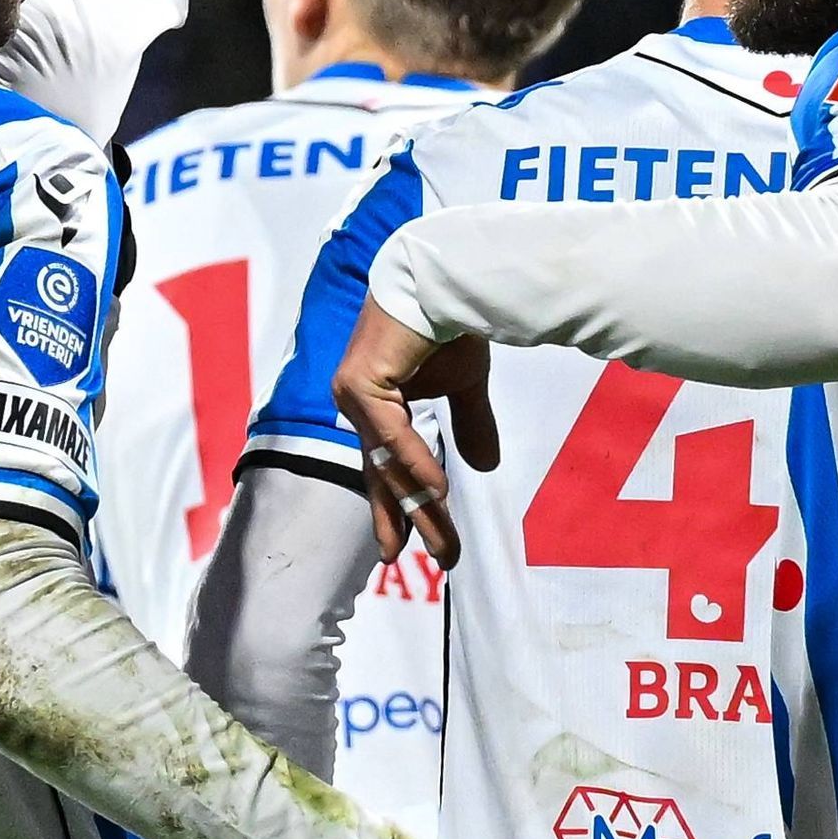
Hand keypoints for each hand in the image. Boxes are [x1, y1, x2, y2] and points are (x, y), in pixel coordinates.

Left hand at [329, 304, 498, 567]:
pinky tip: (436, 490)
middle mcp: (360, 406)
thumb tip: (484, 468)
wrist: (442, 277)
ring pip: (388, 462)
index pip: (387, 469)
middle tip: (436, 560)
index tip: (413, 551)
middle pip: (386, 476)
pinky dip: (413, 461)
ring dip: (418, 504)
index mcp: (379, 407)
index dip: (401, 510)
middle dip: (412, 521)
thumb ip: (469, 423)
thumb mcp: (464, 384)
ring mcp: (354, 396)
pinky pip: (389, 433)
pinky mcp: (359, 384)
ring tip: (441, 543)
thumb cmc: (448, 323)